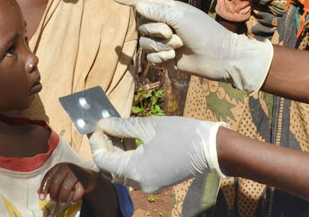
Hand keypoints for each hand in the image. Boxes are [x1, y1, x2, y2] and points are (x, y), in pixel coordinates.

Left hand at [39, 163, 98, 206]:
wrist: (87, 176)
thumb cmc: (69, 178)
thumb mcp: (59, 178)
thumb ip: (49, 184)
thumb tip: (38, 192)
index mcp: (59, 166)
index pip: (48, 176)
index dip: (44, 187)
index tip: (41, 198)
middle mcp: (67, 167)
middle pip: (56, 182)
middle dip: (53, 194)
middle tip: (53, 201)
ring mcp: (76, 173)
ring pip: (66, 187)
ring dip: (62, 197)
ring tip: (62, 202)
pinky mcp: (84, 181)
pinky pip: (78, 191)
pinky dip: (74, 198)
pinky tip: (73, 201)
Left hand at [90, 116, 225, 192]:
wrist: (213, 149)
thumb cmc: (182, 134)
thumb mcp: (148, 126)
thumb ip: (121, 126)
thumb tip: (103, 124)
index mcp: (136, 171)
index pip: (103, 160)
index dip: (96, 142)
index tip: (95, 125)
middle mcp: (140, 183)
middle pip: (109, 169)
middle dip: (104, 147)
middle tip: (103, 127)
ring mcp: (149, 184)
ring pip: (121, 171)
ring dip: (115, 152)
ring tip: (116, 129)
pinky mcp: (156, 181)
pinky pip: (134, 172)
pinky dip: (128, 157)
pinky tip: (130, 138)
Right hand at [112, 0, 272, 92]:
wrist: (221, 58)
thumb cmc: (205, 33)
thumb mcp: (181, 17)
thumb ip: (157, 11)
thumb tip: (138, 7)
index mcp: (170, 10)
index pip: (144, 2)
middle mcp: (165, 24)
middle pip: (142, 25)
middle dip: (156, 30)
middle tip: (174, 34)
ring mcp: (165, 42)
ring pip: (144, 43)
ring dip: (159, 46)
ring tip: (177, 47)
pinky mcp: (166, 59)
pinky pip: (149, 58)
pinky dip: (159, 58)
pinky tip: (172, 59)